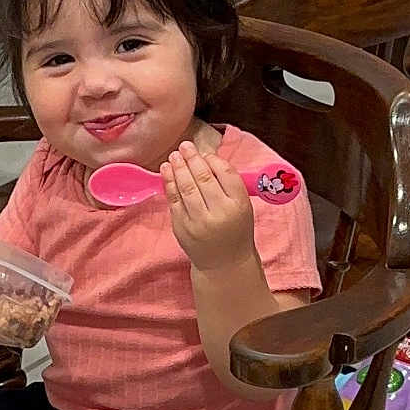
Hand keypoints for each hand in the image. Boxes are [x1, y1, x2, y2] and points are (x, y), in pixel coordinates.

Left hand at [162, 140, 255, 273]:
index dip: (213, 160)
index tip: (205, 153)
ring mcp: (198, 221)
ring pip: (186, 187)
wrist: (224, 263)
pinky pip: (174, 200)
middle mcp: (219, 213)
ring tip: (174, 156)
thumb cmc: (234, 230)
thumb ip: (229, 185)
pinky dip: (169, 183)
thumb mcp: (242, 207)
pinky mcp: (182, 227)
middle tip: (185, 146)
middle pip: (204, 178)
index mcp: (239, 205)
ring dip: (178, 168)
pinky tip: (166, 171)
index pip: (226, 174)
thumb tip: (205, 159)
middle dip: (192, 159)